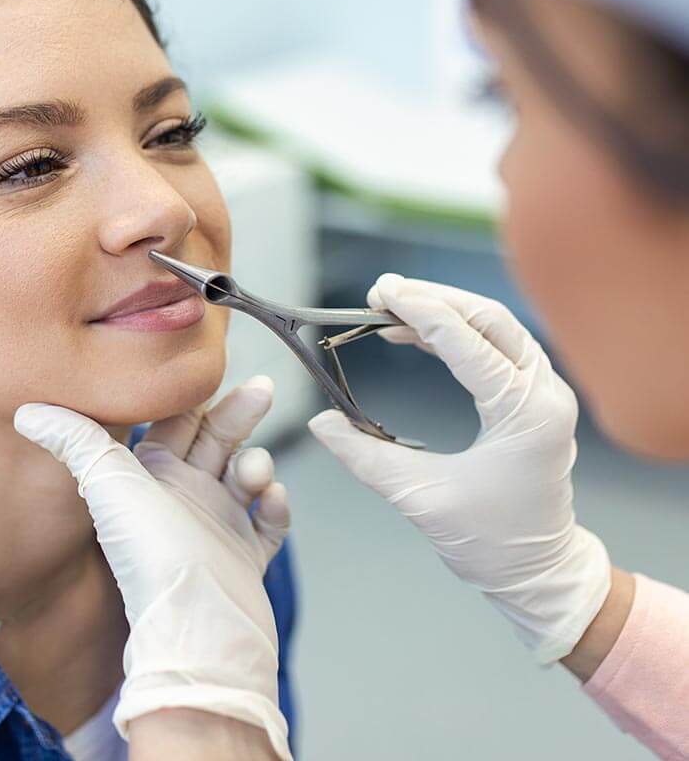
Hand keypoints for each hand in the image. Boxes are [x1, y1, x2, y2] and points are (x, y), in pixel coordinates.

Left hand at [14, 376, 291, 759]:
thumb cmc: (151, 556)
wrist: (196, 631)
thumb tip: (26, 411)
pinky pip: (267, 522)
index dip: (193, 397)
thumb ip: (73, 439)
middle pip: (215, 440)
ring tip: (255, 472)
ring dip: (256, 463)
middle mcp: (181, 499)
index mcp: (148, 479)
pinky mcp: (244, 560)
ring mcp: (215, 529)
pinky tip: (272, 498)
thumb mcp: (106, 483)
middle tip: (264, 387)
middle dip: (239, 413)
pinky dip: (275, 506)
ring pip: (244, 476)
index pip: (175, 422)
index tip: (212, 370)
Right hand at [309, 275, 610, 664]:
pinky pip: (495, 348)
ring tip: (389, 308)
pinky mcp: (533, 400)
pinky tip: (413, 335)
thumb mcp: (420, 498)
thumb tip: (321, 424)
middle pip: (489, 318)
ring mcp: (544, 393)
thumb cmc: (491, 543)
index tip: (379, 294)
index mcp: (526, 413)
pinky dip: (455, 334)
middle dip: (433, 299)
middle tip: (381, 292)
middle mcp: (545, 393)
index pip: (468, 342)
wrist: (541, 574)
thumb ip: (366, 457)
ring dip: (444, 311)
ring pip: (494, 327)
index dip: (420, 311)